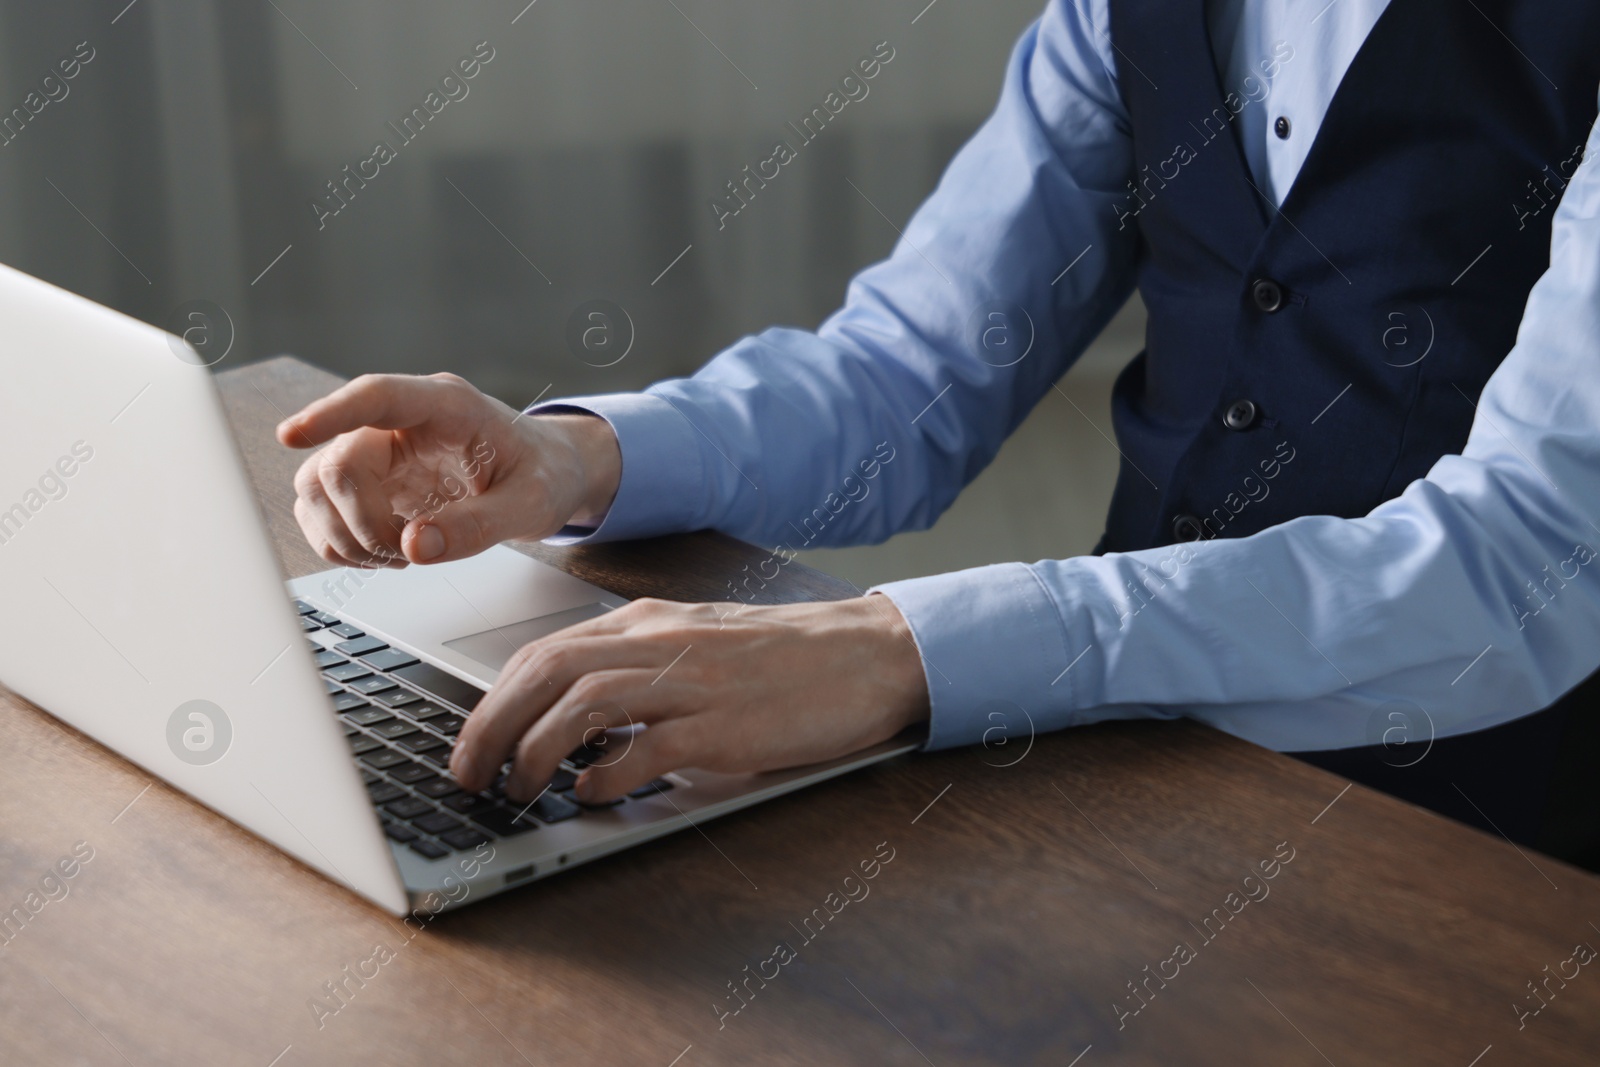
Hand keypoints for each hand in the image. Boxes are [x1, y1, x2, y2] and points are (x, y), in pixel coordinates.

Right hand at [276, 373, 620, 566]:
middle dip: (361, 521)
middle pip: (337, 462)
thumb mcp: (531, 503)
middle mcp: (401, 424)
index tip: (291, 433)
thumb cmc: (542, 474)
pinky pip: (320, 514)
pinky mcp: (367, 487)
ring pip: (316, 488)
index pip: (376, 396)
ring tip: (400, 555)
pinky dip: (342, 545)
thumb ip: (479, 524)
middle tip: (405, 551)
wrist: (547, 474)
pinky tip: (387, 554)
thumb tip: (415, 547)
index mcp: (446, 406)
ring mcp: (378, 455)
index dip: (330, 413)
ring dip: (346, 536)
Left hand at [449, 594, 931, 802]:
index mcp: (652, 622)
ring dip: (534, 752)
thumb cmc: (789, 658)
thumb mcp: (701, 645)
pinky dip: (606, 776)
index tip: (471, 739)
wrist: (869, 654)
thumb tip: (578, 724)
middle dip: (491, 725)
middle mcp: (662, 643)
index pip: (547, 651)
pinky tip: (592, 796)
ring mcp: (693, 683)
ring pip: (582, 704)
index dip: (494, 699)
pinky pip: (646, 750)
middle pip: (547, 672)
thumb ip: (640, 670)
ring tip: (517, 792)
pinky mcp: (725, 726)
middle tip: (467, 773)